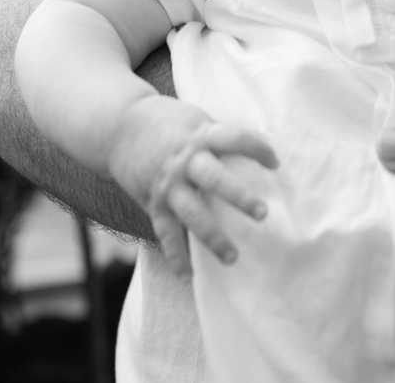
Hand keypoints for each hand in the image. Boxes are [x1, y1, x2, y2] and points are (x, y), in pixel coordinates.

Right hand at [108, 96, 278, 275]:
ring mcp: (168, 184)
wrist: (119, 126)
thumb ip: (217, 135)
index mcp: (200, 134)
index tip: (275, 163)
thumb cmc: (166, 121)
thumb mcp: (194, 118)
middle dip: (239, 196)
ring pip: (193, 213)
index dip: (257, 148)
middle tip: (263, 213)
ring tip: (233, 258)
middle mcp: (185, 160)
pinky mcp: (153, 202)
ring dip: (213, 237)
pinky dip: (175, 256)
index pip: (234, 139)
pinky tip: (187, 276)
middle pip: (215, 179)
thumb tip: (253, 147)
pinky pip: (166, 232)